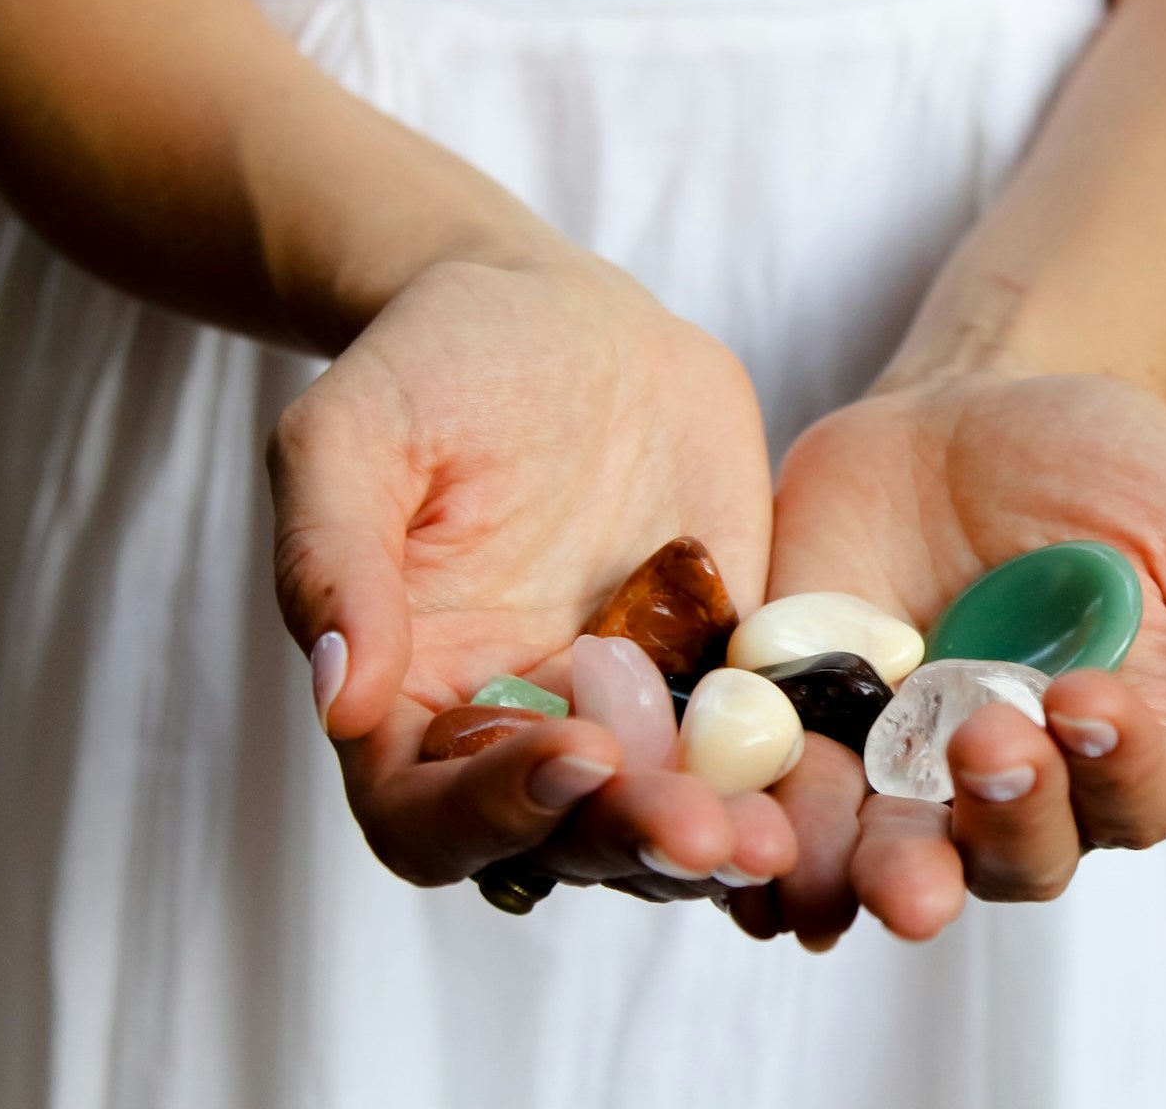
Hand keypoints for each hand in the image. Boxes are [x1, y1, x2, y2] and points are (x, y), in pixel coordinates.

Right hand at [269, 254, 795, 901]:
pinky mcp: (719, 671)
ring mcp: (630, 712)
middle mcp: (520, 728)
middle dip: (629, 843)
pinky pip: (754, 746)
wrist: (564, 322)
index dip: (492, 813)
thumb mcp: (351, 435)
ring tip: (774, 838)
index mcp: (412, 700)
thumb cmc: (432, 368)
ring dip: (714, 839)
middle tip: (706, 831)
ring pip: (665, 819)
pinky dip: (785, 776)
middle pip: (563, 839)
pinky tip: (833, 778)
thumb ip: (332, 560)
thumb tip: (338, 699)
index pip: (428, 815)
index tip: (576, 754)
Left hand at [733, 372, 1165, 942]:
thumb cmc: (1114, 471)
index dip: (1113, 765)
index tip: (1085, 698)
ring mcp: (900, 766)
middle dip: (999, 819)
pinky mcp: (803, 726)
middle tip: (984, 745)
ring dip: (872, 871)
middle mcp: (1014, 786)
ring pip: (890, 858)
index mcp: (1123, 752)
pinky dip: (766, 831)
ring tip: (860, 861)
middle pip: (1011, 855)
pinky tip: (750, 838)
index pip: (1131, 798)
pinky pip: (783, 802)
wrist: (975, 401)